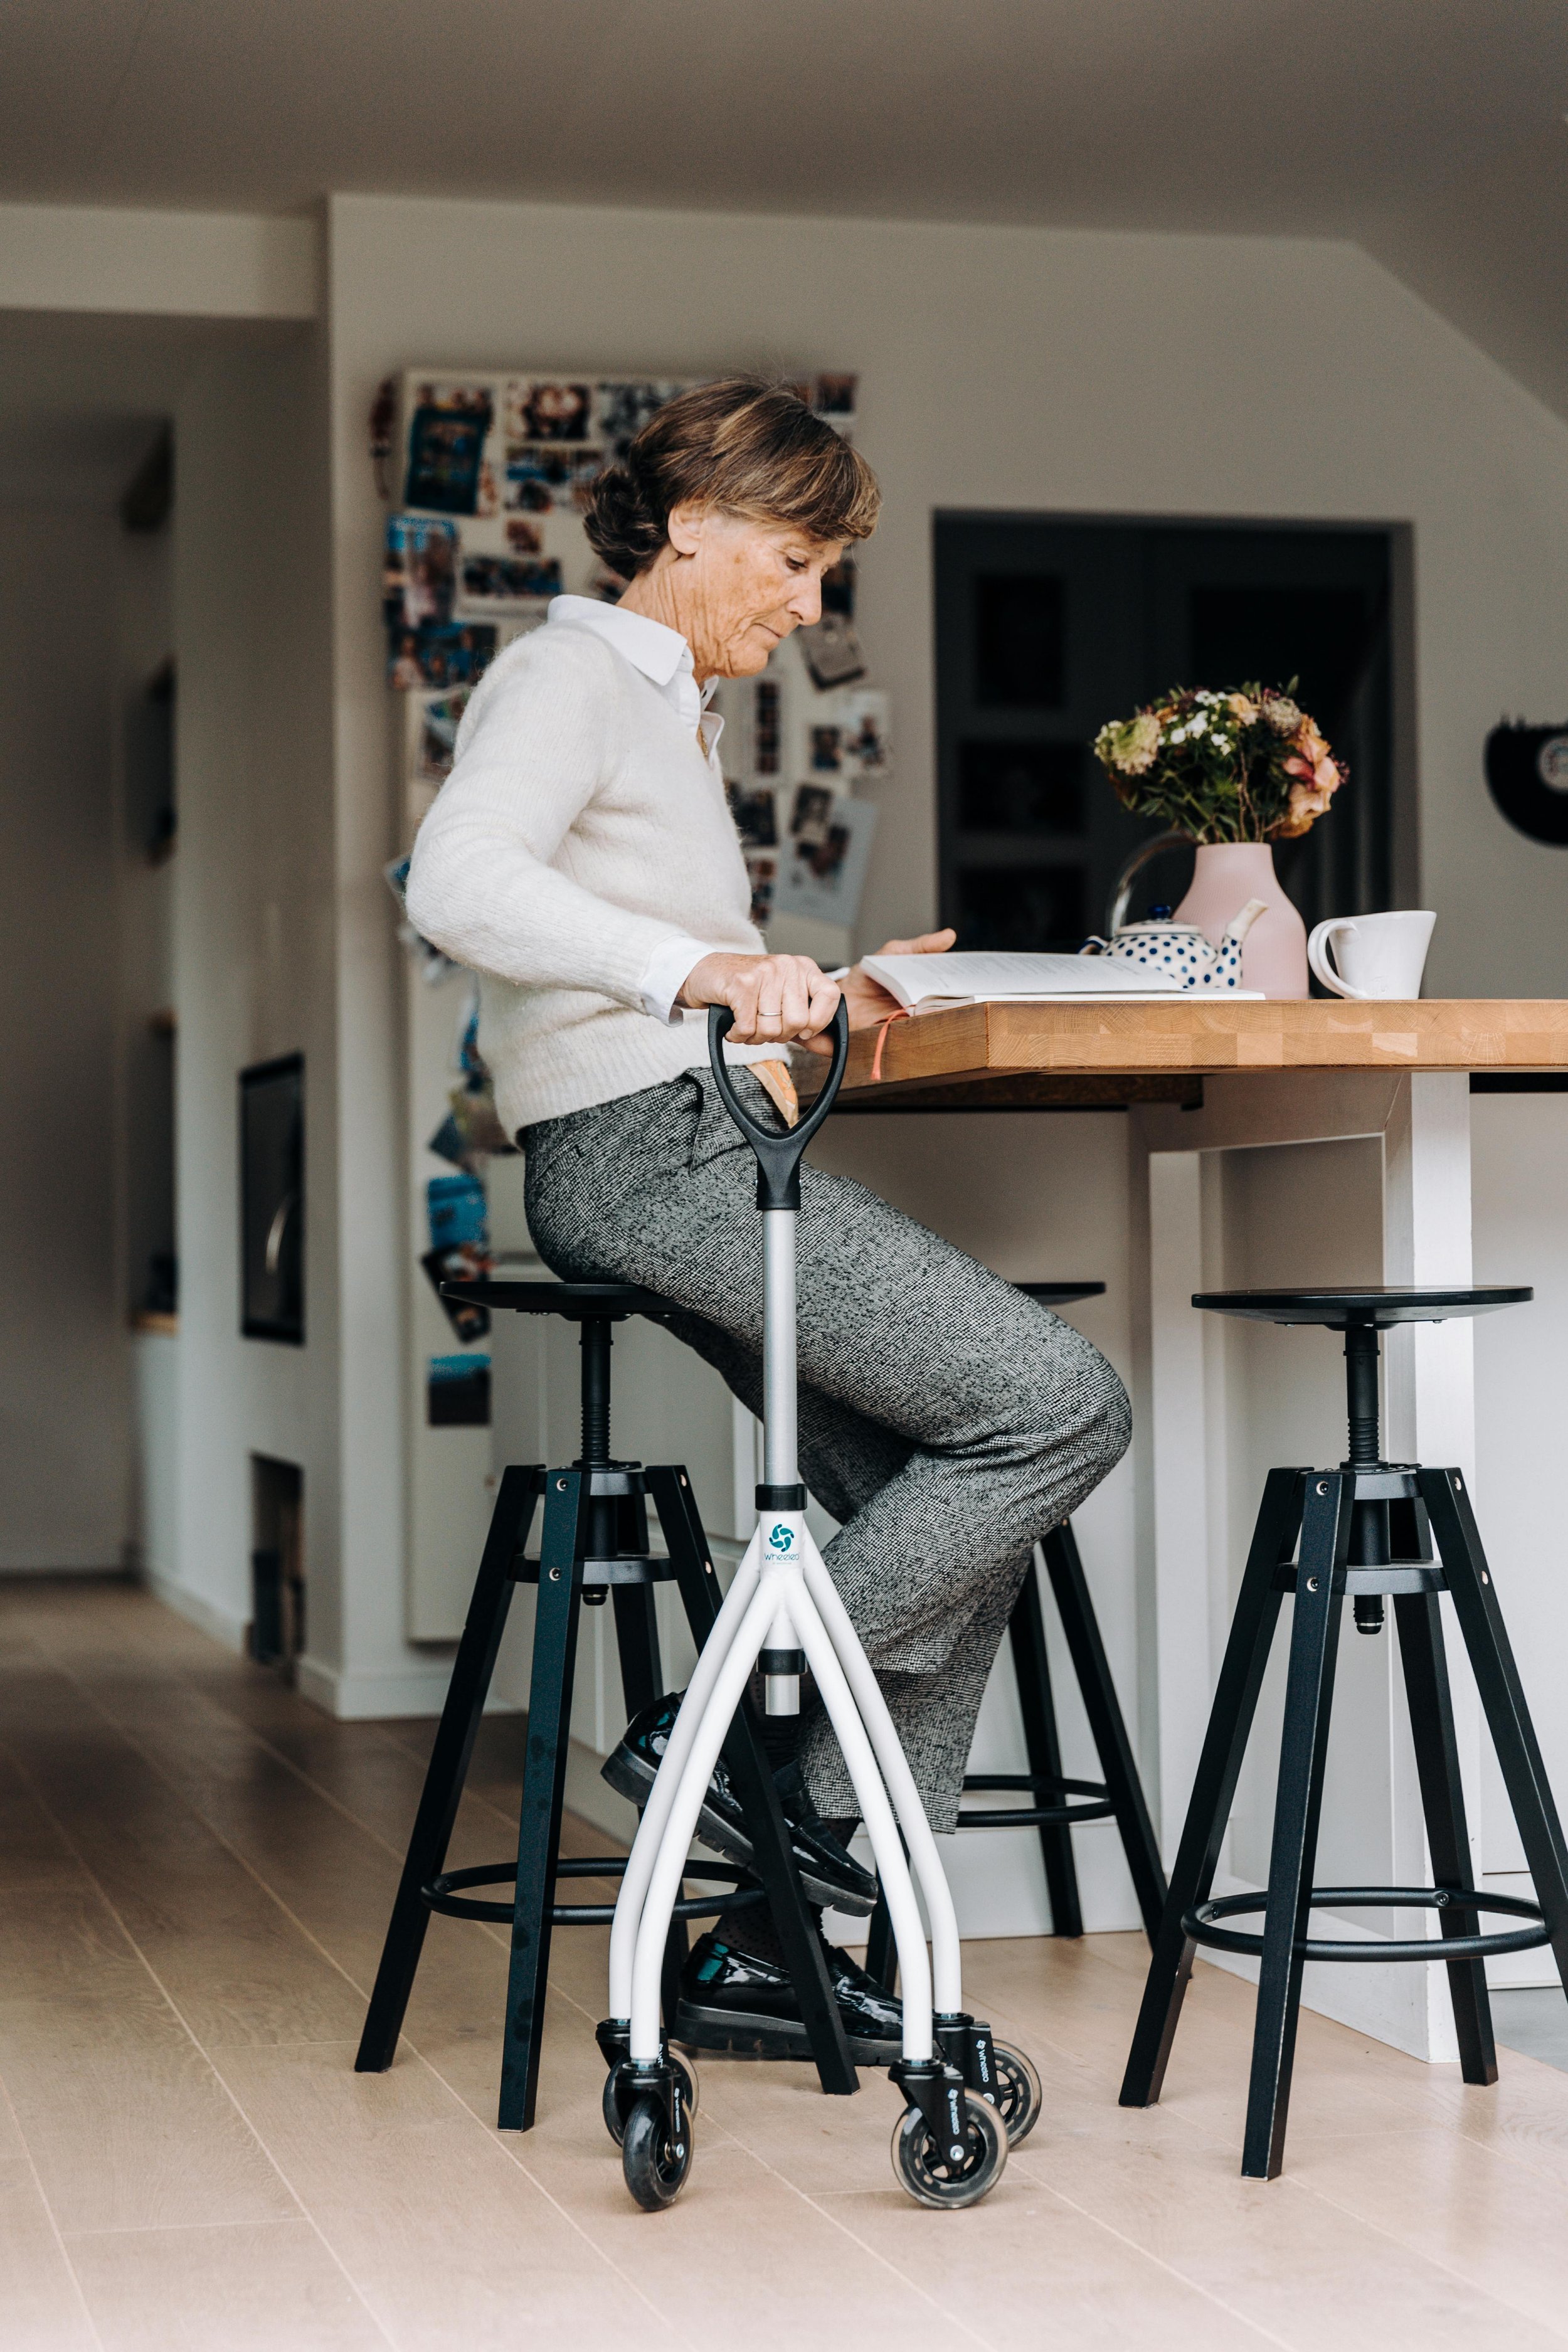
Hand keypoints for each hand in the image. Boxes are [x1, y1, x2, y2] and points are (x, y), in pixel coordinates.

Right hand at [677, 950, 840, 1043]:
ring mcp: (765, 972)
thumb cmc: (746, 989)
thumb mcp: (782, 1004)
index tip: (804, 1031)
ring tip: (746, 1023)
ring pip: (771, 1028)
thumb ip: (808, 1026)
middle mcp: (787, 966)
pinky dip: (738, 1035)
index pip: (830, 995)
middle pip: (799, 1020)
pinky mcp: (742, 983)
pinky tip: (733, 1025)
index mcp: (803, 968)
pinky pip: (747, 1028)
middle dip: (779, 1034)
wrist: (705, 973)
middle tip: (763, 1025)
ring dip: (755, 1037)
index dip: (820, 1021)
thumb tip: (833, 1049)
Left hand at [799, 929, 955, 1049]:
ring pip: (932, 1020)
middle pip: (943, 1004)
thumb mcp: (893, 953)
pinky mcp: (896, 1033)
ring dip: (941, 1016)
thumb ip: (919, 946)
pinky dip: (921, 1031)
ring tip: (950, 1008)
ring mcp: (909, 1021)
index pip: (948, 986)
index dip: (962, 984)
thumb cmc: (868, 976)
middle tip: (968, 995)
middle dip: (956, 1001)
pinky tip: (927, 1023)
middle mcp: (919, 1005)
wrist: (841, 997)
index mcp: (922, 986)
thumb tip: (949, 936)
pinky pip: (912, 1034)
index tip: (978, 981)